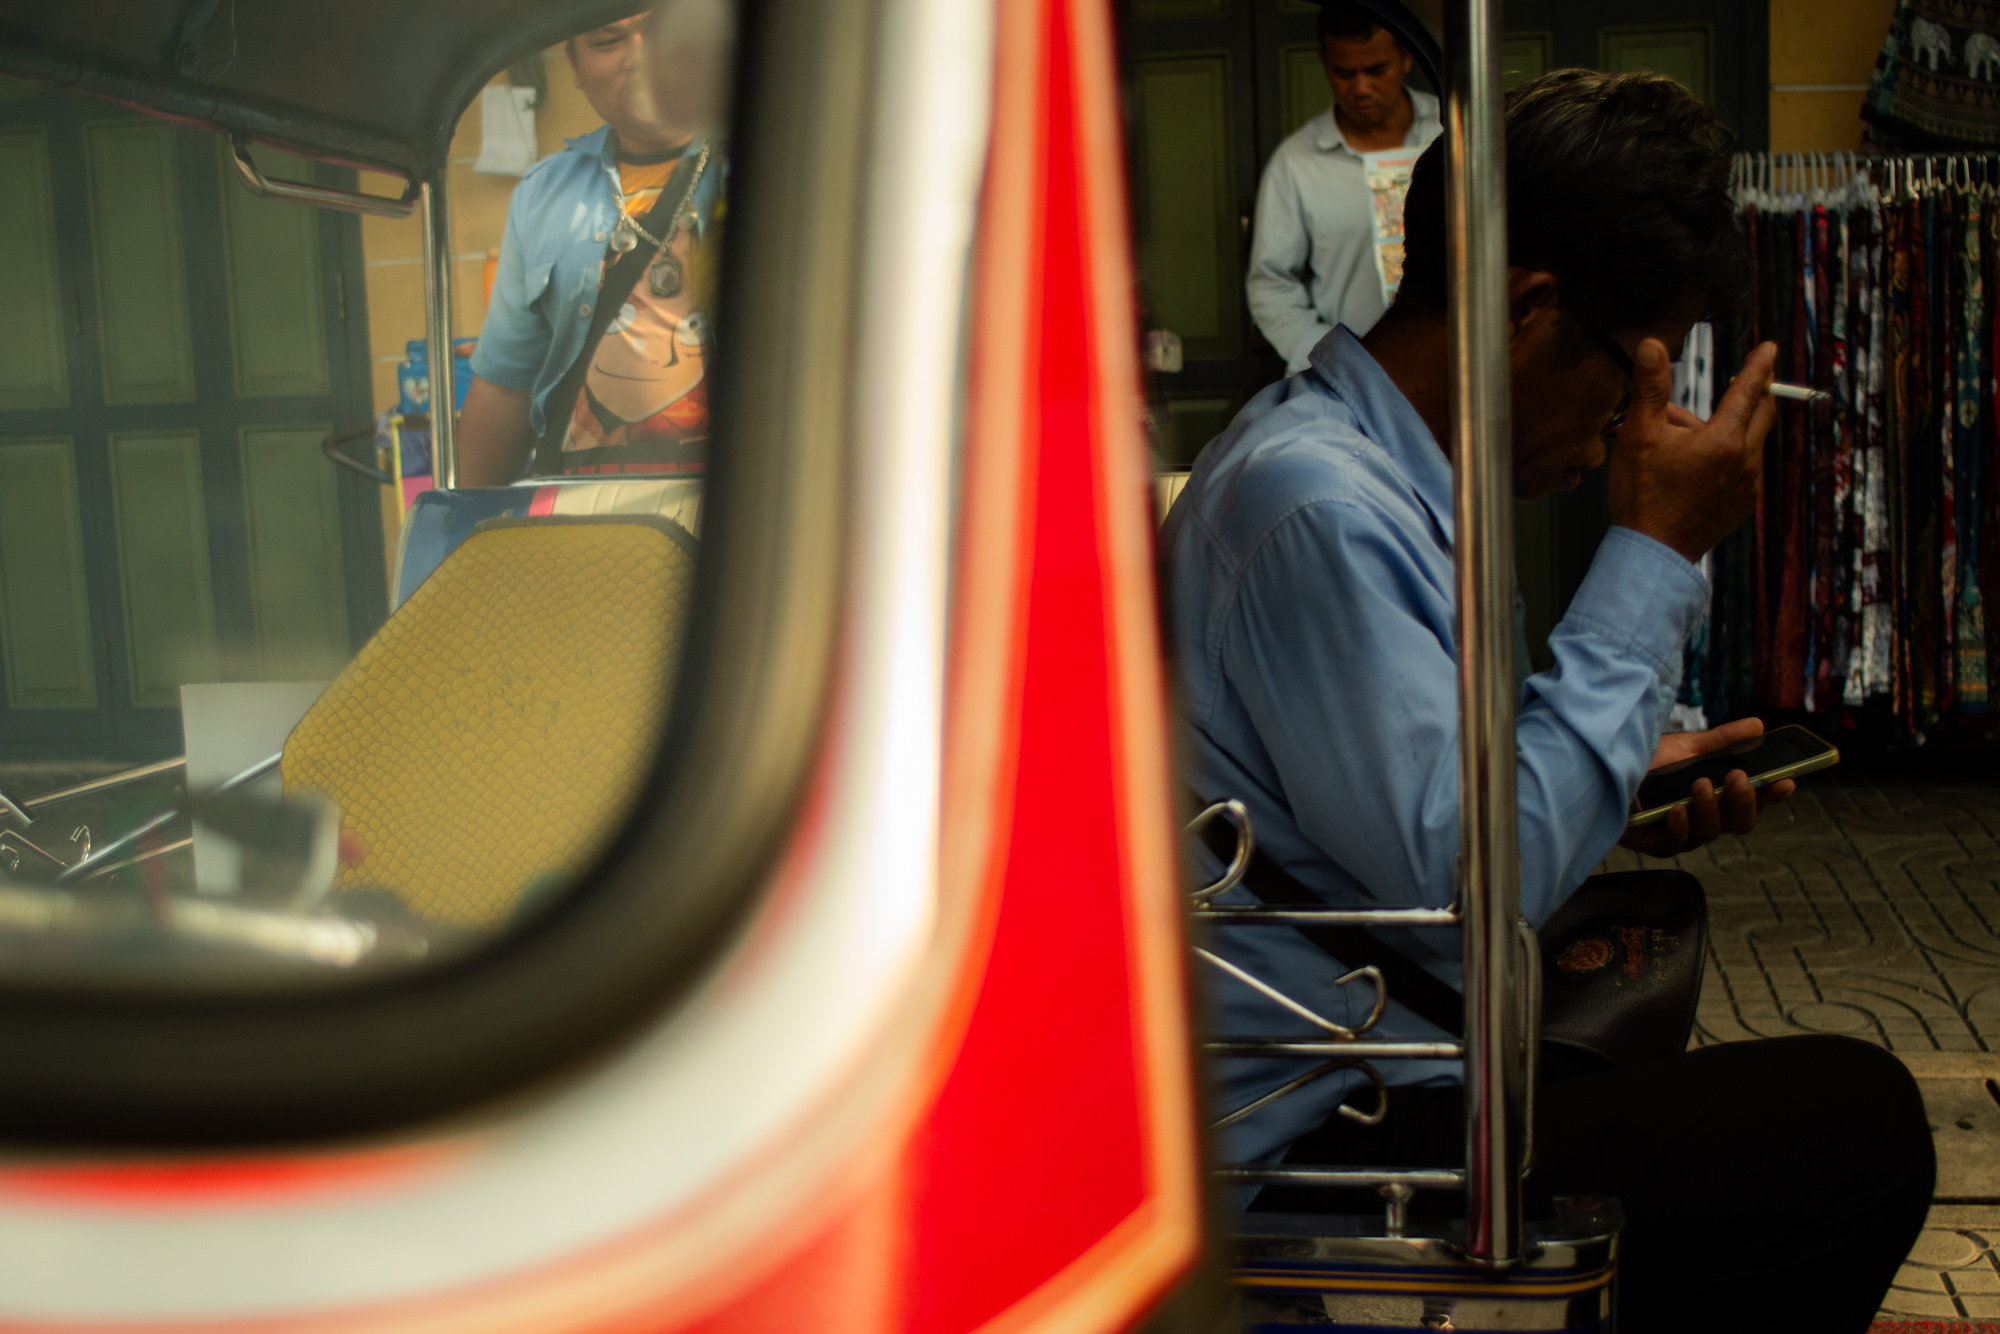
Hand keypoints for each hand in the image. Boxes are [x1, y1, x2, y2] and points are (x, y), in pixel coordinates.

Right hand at [1608, 339, 1778, 562]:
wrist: (1653, 553)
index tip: (1770, 348)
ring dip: (1723, 432)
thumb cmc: (1644, 494)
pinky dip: (1722, 460)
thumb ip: (1650, 388)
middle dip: (1752, 396)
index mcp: (1725, 439)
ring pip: (1744, 445)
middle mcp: (1745, 461)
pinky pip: (1739, 472)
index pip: (1750, 389)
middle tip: (1739, 385)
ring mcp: (1746, 487)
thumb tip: (1652, 345)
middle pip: (1762, 415)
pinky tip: (1690, 469)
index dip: (1759, 365)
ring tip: (1679, 440)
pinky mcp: (1740, 507)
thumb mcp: (1639, 435)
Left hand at [1618, 717, 1794, 857]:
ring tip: (1700, 785)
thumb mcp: (1685, 747)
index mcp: (1717, 796)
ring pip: (1710, 833)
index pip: (1753, 801)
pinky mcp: (1654, 842)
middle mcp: (1704, 817)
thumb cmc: (1644, 762)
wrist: (1600, 769)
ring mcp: (1681, 832)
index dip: (1772, 795)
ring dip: (1709, 809)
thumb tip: (1758, 726)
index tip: (1787, 781)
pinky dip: (1679, 826)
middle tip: (1738, 778)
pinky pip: (1675, 843)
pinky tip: (1676, 810)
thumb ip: (1721, 741)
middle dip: (1744, 801)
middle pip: (1740, 823)